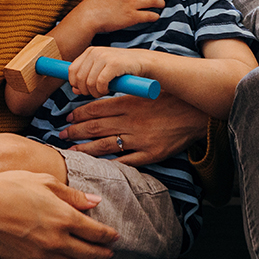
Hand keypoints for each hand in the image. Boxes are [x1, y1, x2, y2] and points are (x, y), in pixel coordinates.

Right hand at [0, 170, 117, 258]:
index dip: (108, 235)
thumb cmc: (10, 187)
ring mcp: (42, 255)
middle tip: (110, 253)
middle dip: (103, 254)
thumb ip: (73, 195)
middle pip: (90, 254)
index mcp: (64, 217)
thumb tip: (95, 201)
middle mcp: (57, 240)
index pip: (96, 232)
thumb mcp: (44, 182)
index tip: (114, 236)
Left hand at [62, 93, 206, 165]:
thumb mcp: (147, 92)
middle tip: (61, 135)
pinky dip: (109, 164)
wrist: (198, 114)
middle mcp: (132, 122)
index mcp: (130, 104)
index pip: (97, 109)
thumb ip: (125, 97)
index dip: (79, 114)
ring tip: (70, 151)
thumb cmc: (171, 100)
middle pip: (96, 127)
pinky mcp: (151, 154)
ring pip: (105, 146)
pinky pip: (125, 161)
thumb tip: (101, 99)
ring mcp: (141, 140)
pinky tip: (96, 166)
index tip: (68, 117)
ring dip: (85, 149)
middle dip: (75, 132)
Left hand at [66, 46, 148, 97]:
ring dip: (95, 92)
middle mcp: (95, 52)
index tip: (85, 90)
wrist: (144, 62)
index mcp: (90, 52)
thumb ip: (86, 78)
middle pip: (79, 78)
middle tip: (96, 93)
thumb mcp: (101, 71)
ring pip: (89, 82)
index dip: (76, 84)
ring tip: (104, 92)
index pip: (72, 71)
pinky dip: (103, 90)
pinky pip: (100, 83)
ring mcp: (104, 57)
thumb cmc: (122, 68)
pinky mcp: (114, 64)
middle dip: (86, 90)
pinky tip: (109, 90)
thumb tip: (74, 89)